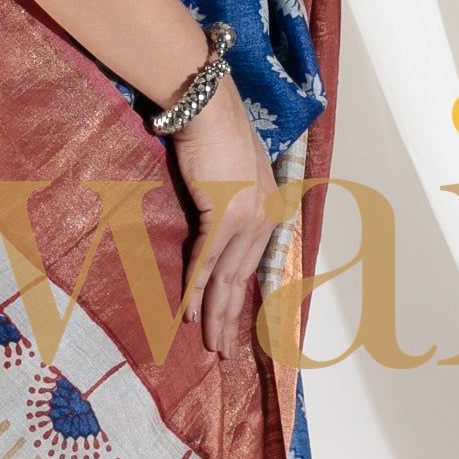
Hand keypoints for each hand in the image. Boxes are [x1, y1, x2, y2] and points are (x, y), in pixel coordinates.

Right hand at [169, 77, 277, 359]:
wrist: (208, 107)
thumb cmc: (216, 132)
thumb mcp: (234, 171)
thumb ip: (231, 199)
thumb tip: (216, 222)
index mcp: (270, 210)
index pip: (253, 264)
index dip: (241, 298)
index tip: (233, 325)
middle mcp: (265, 218)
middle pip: (242, 279)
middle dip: (230, 319)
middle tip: (223, 351)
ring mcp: (246, 218)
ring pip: (226, 278)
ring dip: (214, 314)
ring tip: (208, 344)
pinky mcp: (223, 215)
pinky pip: (205, 261)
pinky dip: (195, 289)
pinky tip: (188, 313)